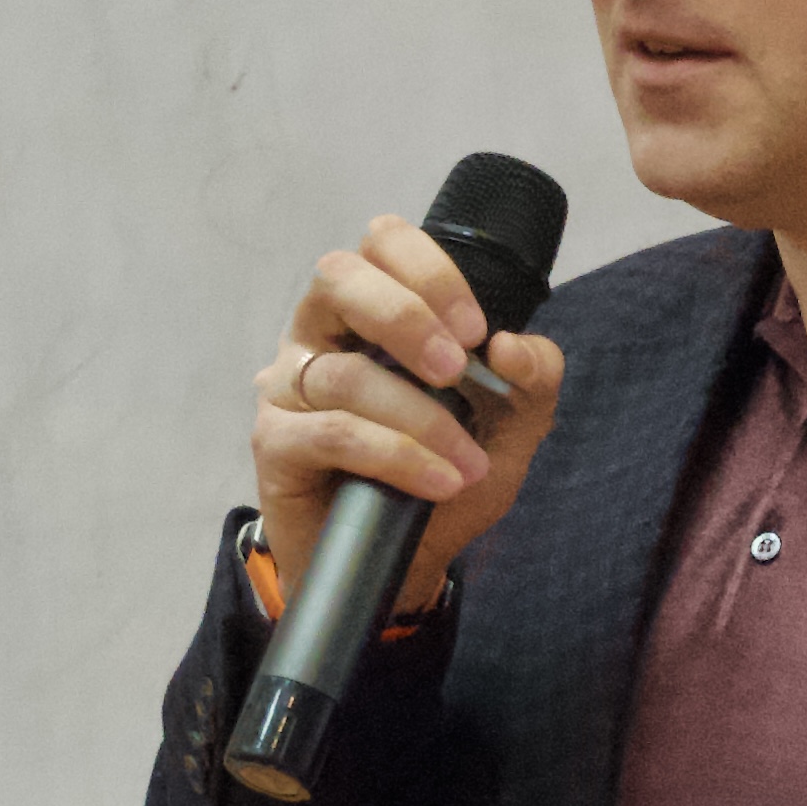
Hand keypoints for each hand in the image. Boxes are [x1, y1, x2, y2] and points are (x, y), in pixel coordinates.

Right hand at [249, 217, 567, 613]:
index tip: (478, 329)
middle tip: (457, 372)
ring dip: (422, 419)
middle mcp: (319, 334)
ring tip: (467, 464)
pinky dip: (396, 457)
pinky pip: (332, 433)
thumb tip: (511, 346)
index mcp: (372, 310)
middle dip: (408, 318)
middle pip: (337, 276)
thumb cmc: (444, 477)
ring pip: (345, 373)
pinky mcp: (274, 443)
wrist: (403, 563)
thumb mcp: (509, 428)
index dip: (430, 270)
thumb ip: (532, 378)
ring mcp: (286, 386)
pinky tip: (437, 482)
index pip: (381, 242)